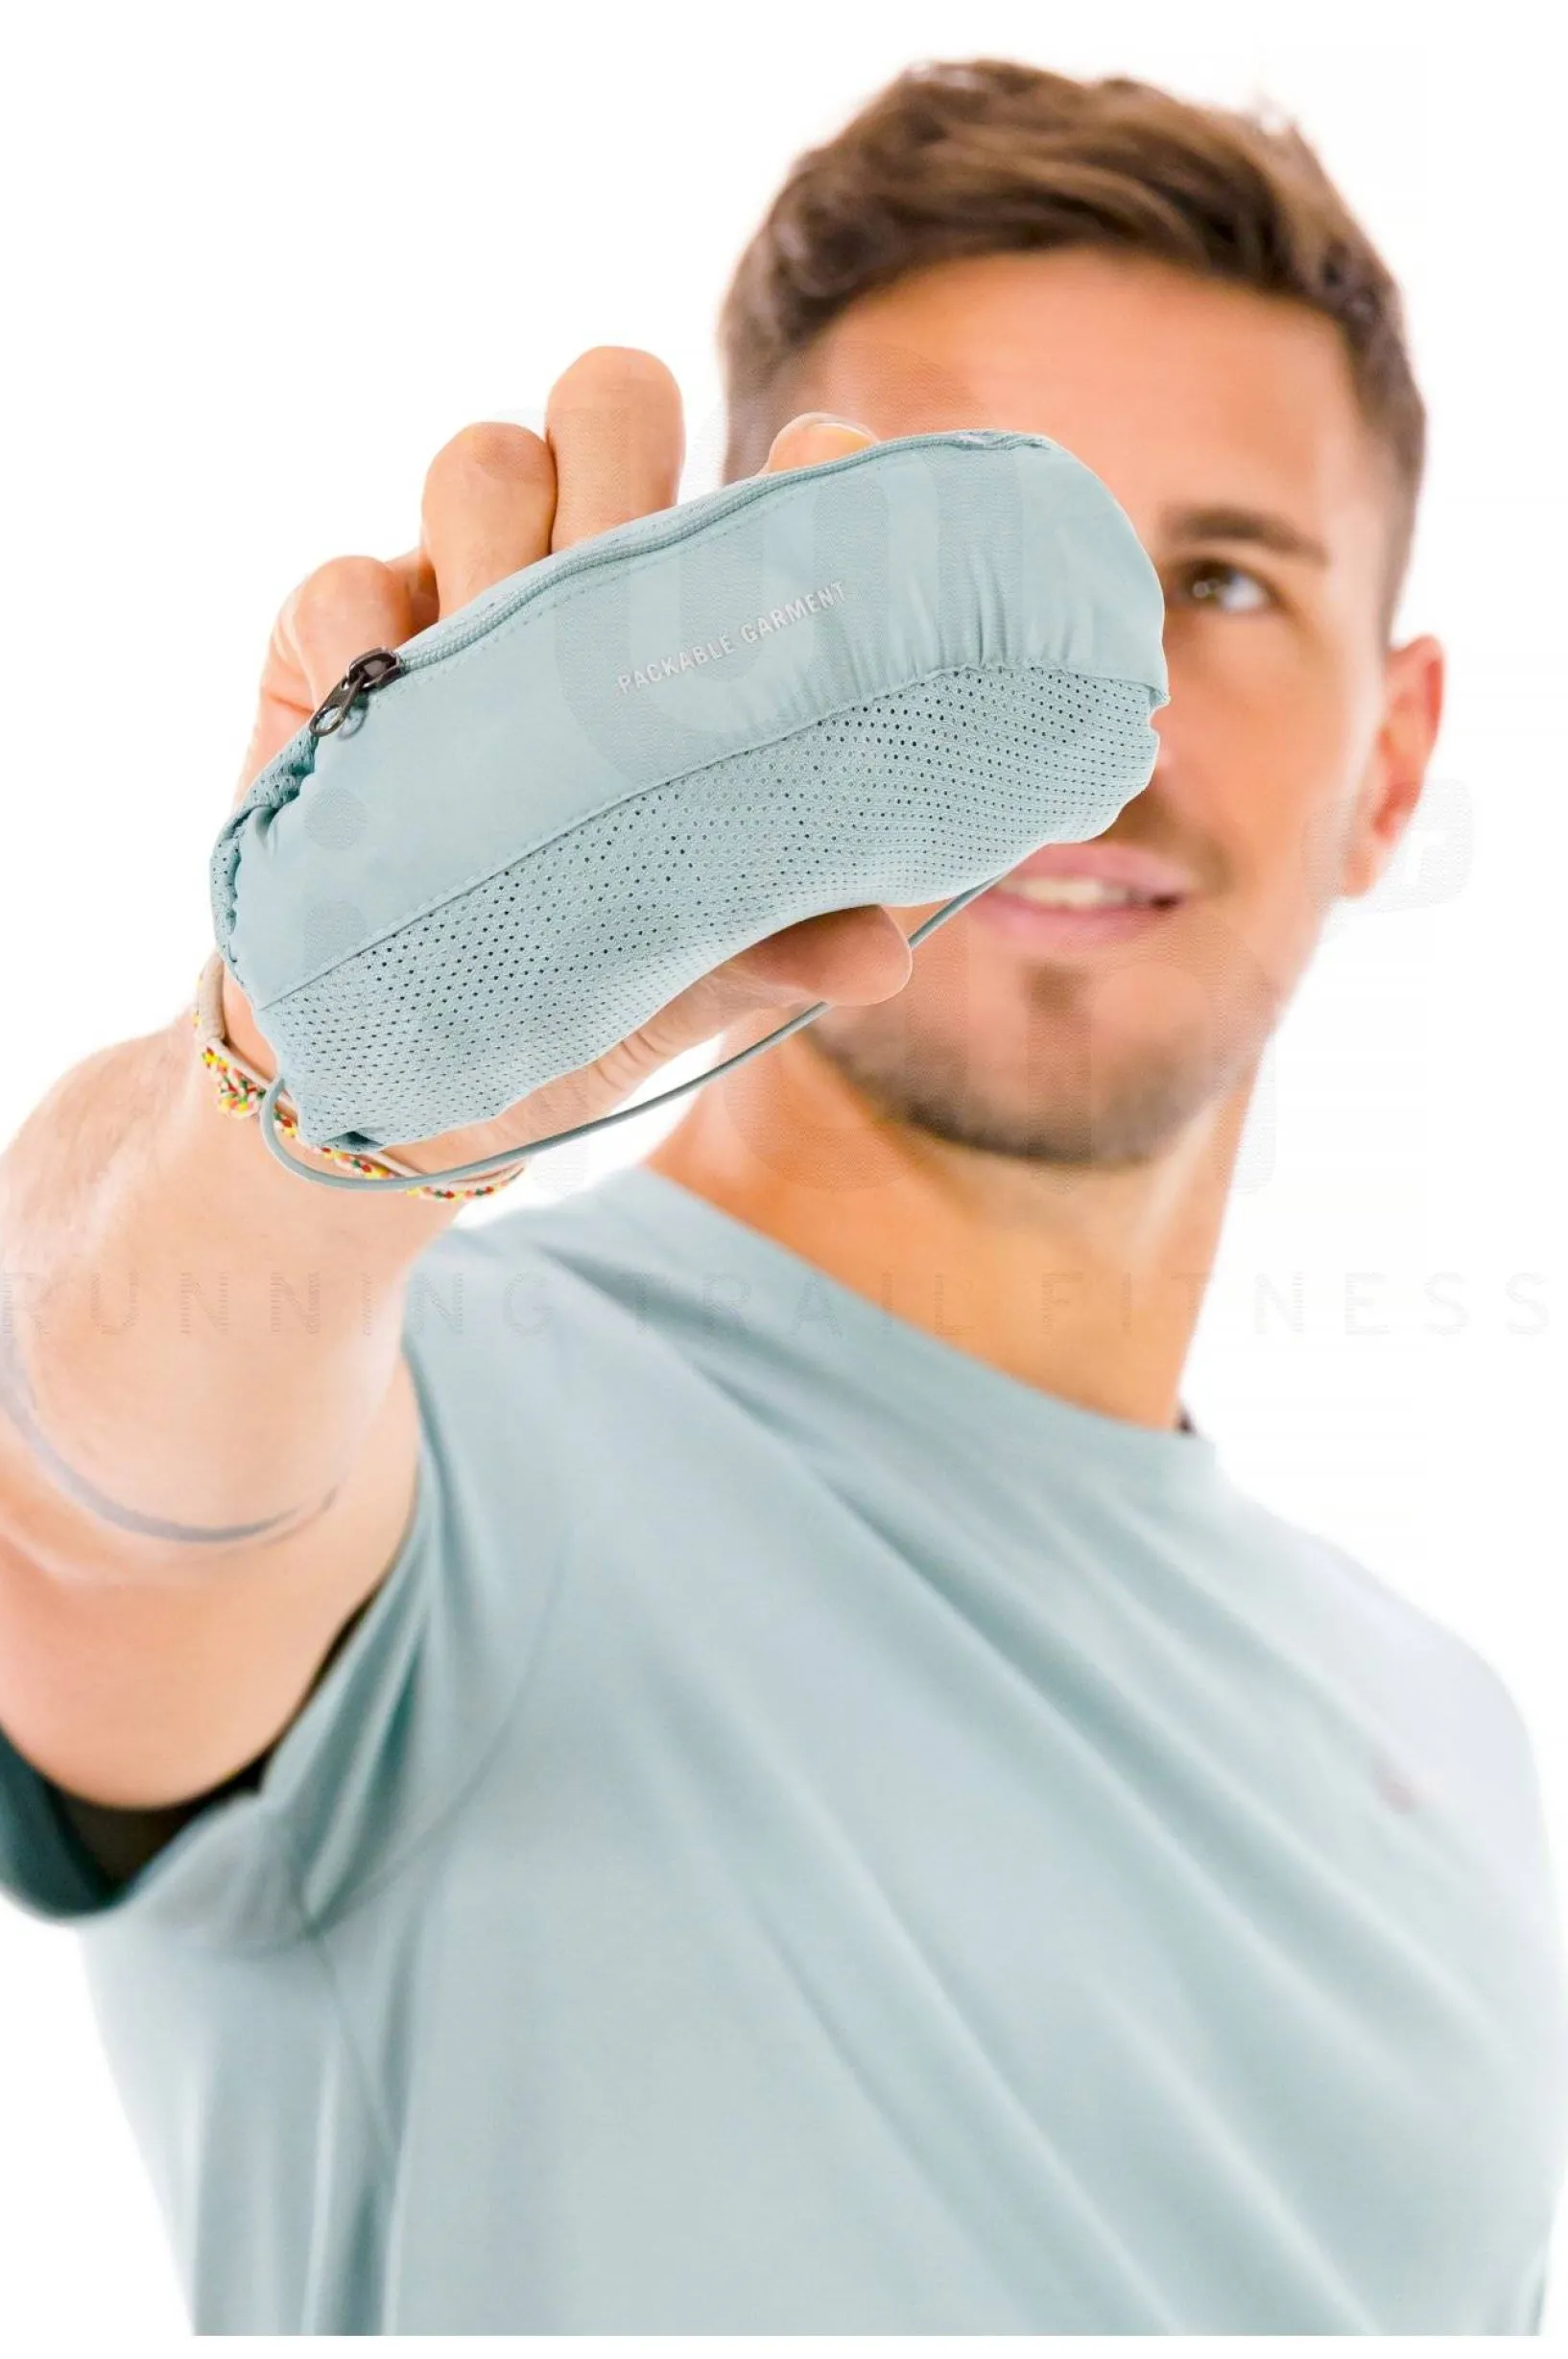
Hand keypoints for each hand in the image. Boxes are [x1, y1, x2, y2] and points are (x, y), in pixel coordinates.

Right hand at [219, 348, 911, 1184]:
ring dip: (496, 548)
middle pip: (612, 400)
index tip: (820, 496)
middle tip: (626, 572)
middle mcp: (590, 589)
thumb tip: (878, 959)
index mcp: (709, 643)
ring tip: (507, 690)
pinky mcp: (339, 652)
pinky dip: (368, 637)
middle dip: (623, 449)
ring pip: (481, 461)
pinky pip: (346, 581)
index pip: (779, 490)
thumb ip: (782, 947)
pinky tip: (389, 718)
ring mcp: (460, 603)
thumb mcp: (696, 985)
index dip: (808, 473)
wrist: (415, 1082)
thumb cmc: (590, 1005)